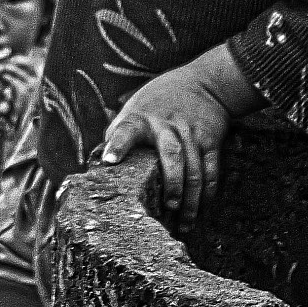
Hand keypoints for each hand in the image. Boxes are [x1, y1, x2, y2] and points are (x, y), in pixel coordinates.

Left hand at [99, 60, 240, 234]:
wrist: (204, 83)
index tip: (108, 161)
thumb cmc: (159, 101)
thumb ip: (119, 131)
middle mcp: (166, 126)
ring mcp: (191, 133)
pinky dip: (207, 191)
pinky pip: (211, 169)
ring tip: (184, 223)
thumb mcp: (135, 107)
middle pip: (171, 155)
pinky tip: (202, 207)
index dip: (117, 145)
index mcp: (141, 119)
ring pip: (194, 169)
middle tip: (169, 206)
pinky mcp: (211, 140)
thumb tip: (97, 163)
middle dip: (172, 182)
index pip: (126, 130)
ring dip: (191, 199)